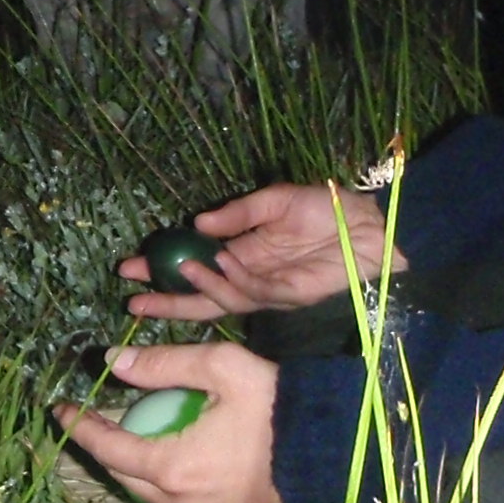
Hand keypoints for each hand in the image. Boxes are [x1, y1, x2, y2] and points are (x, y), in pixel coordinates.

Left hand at [56, 342, 286, 502]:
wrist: (338, 454)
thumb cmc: (278, 406)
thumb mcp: (221, 368)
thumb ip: (163, 365)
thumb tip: (112, 361)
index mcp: (173, 469)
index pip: (109, 449)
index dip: (80, 427)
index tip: (59, 409)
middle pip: (126, 475)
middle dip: (107, 446)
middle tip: (96, 416)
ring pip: (151, 493)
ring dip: (138, 464)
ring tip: (136, 431)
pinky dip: (167, 480)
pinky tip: (173, 455)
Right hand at [118, 182, 403, 320]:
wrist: (372, 227)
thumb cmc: (330, 211)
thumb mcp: (277, 201)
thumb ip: (239, 213)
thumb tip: (198, 222)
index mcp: (245, 256)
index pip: (196, 269)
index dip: (164, 272)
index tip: (130, 269)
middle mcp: (251, 279)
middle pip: (200, 297)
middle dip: (166, 301)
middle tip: (131, 299)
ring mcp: (269, 291)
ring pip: (222, 298)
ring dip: (196, 287)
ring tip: (173, 270)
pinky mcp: (290, 295)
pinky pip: (253, 291)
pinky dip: (231, 280)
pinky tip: (214, 263)